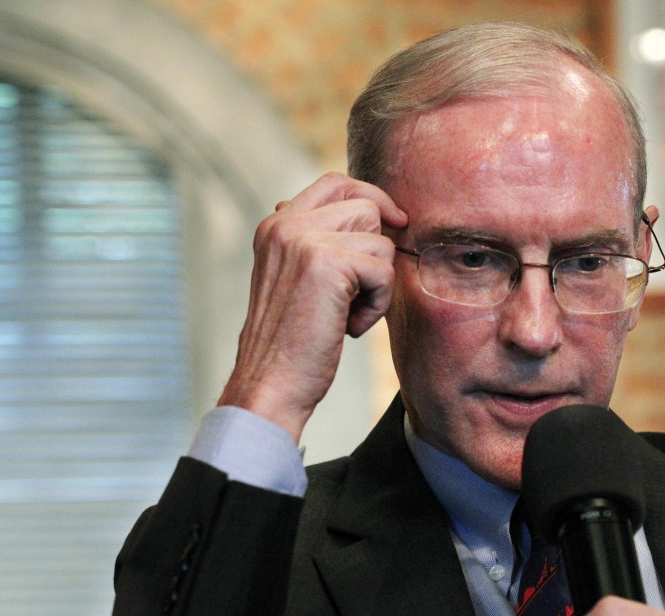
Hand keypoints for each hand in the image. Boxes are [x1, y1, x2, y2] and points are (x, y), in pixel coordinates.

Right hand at [217, 172, 407, 442]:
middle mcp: (285, 225)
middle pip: (365, 208)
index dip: (371, 198)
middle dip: (375, 252)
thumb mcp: (294, 279)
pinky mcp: (328, 264)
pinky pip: (384, 271)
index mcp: (275, 225)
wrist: (270, 382)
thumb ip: (317, 244)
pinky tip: (350, 327)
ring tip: (348, 314)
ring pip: (379, 240)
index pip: (335, 183)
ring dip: (377, 283)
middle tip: (354, 295)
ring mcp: (304, 240)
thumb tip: (368, 212)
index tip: (394, 222)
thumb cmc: (289, 342)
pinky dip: (377, 305)